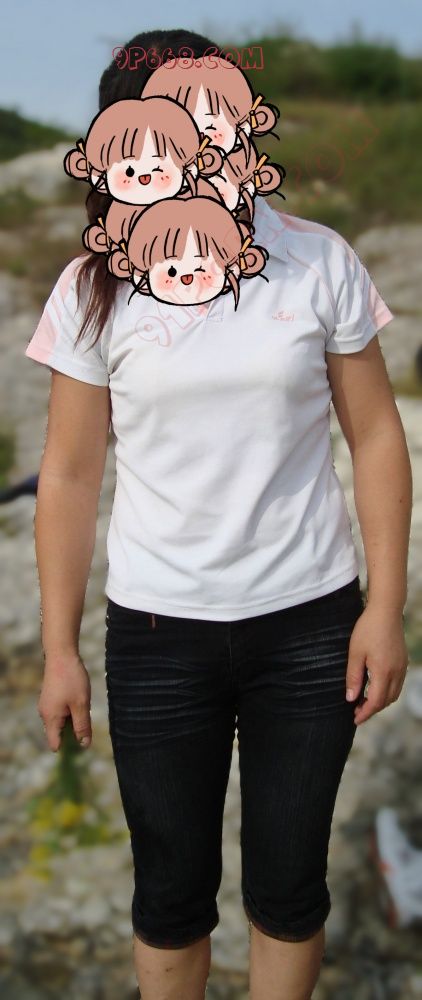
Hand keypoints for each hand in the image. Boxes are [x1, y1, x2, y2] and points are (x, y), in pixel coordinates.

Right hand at [38, 651, 91, 751]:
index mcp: (51, 719)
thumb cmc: (72, 679)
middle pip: (59, 733)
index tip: (82, 738)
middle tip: (85, 715)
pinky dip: (70, 709)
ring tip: (82, 703)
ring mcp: (47, 705)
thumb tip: (84, 745)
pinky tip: (78, 697)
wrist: (62, 654)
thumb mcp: (81, 704)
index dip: (69, 746)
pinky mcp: (50, 697)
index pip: (55, 744)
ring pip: (61, 721)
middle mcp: (45, 714)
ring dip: (73, 718)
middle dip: (74, 730)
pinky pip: (60, 711)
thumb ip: (83, 726)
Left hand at [345, 604, 408, 725]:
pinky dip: (387, 691)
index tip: (355, 719)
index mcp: (383, 672)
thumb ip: (353, 677)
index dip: (365, 713)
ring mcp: (402, 667)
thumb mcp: (355, 653)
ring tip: (364, 701)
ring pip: (394, 694)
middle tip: (356, 711)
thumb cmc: (368, 629)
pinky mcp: (403, 661)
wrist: (386, 611)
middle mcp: (396, 672)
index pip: (376, 702)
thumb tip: (350, 698)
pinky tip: (375, 687)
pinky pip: (397, 684)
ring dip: (380, 701)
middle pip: (386, 701)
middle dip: (372, 709)